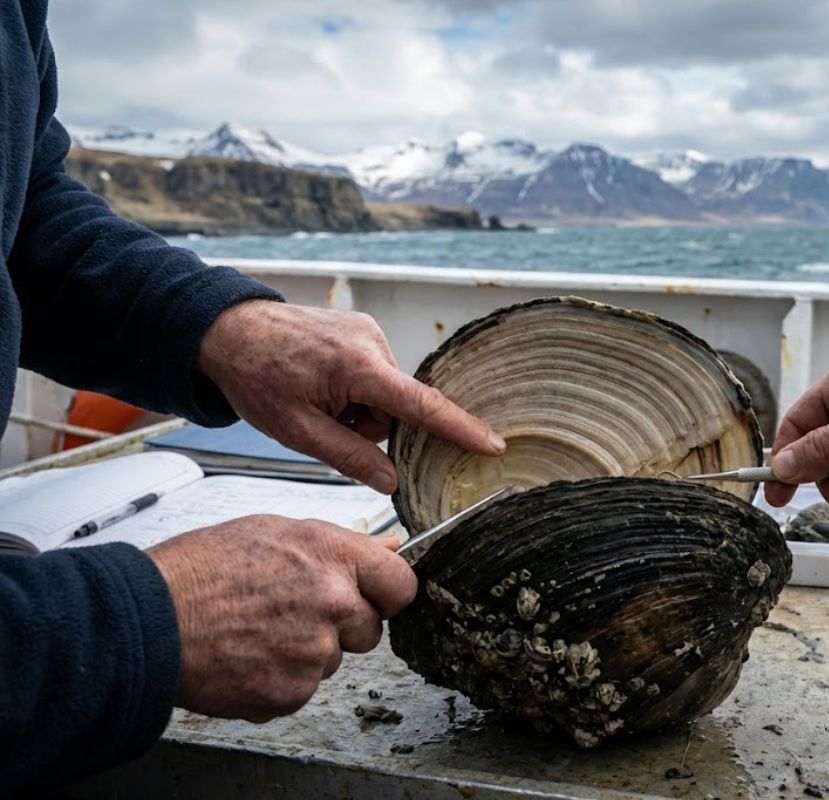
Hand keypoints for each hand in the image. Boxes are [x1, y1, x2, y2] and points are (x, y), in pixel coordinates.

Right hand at [147, 515, 414, 721]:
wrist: (149, 622)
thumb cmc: (200, 571)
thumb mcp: (274, 531)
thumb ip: (339, 544)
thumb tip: (387, 547)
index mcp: (332, 556)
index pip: (401, 583)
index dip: (387, 593)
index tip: (374, 597)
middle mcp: (332, 603)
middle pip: (369, 629)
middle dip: (341, 626)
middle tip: (293, 613)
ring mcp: (314, 652)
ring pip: (333, 661)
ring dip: (307, 653)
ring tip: (260, 631)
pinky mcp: (292, 692)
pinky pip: (303, 689)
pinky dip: (281, 680)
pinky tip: (250, 656)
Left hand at [196, 300, 504, 493]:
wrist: (227, 330)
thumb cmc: (255, 376)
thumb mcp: (296, 431)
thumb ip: (349, 457)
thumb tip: (391, 481)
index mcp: (358, 369)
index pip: (422, 406)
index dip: (460, 429)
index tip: (493, 444)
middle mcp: (372, 344)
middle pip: (396, 409)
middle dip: (367, 425)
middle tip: (321, 418)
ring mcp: (368, 333)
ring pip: (384, 396)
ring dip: (357, 408)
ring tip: (314, 397)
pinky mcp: (362, 329)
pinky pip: (373, 376)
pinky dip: (354, 389)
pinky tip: (319, 382)